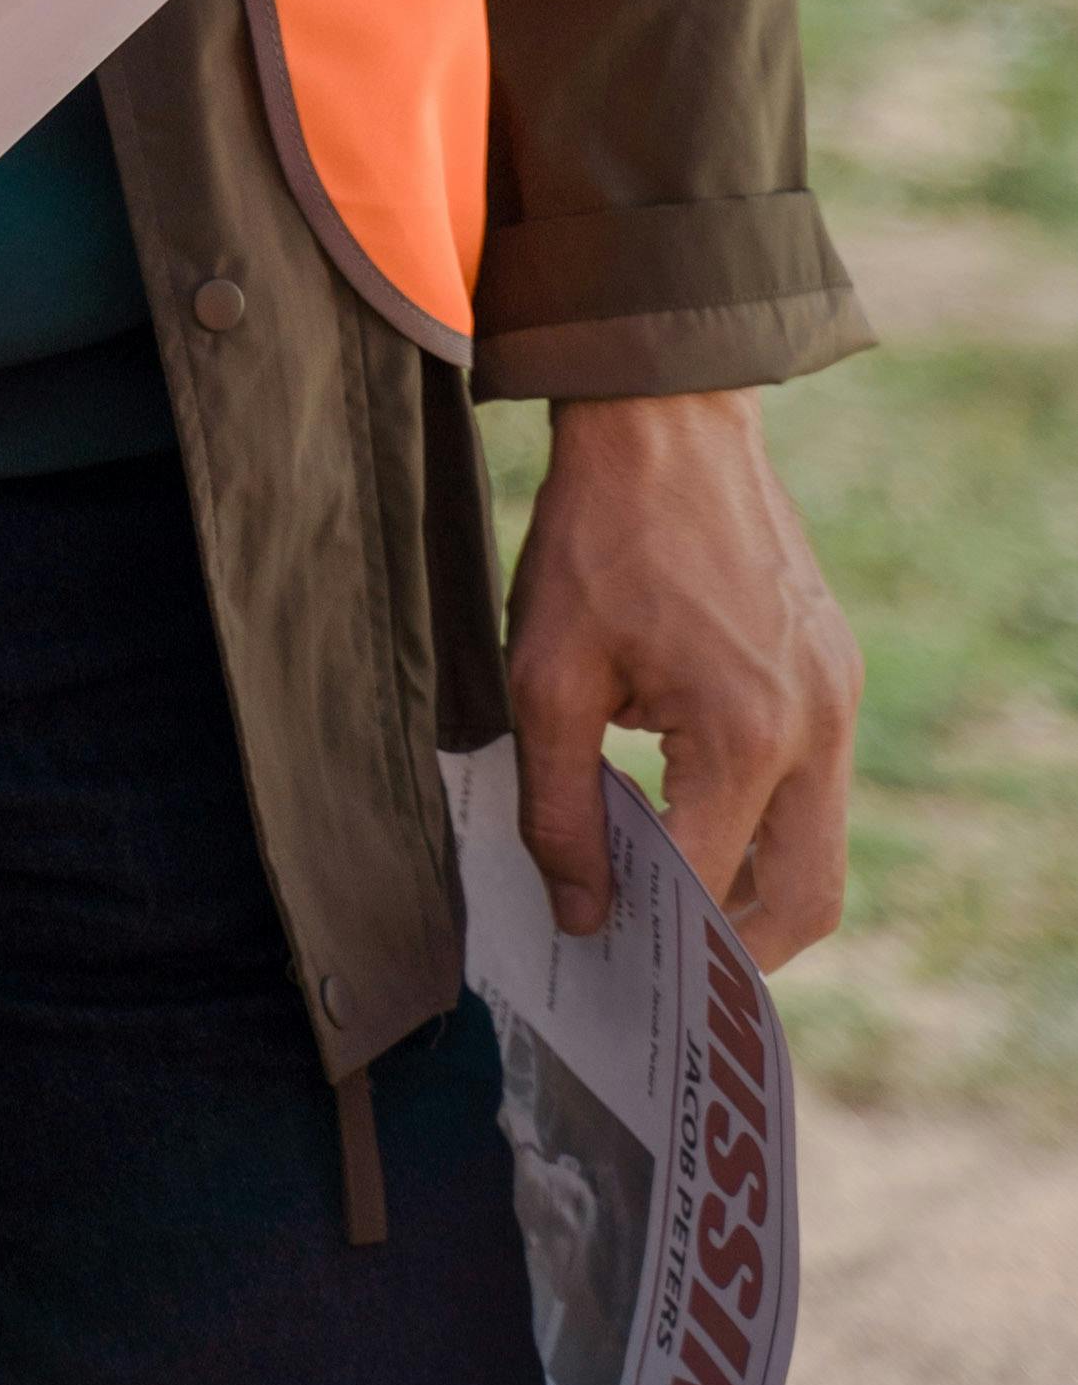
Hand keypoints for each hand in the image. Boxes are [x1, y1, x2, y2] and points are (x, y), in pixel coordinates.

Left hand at [505, 384, 859, 961]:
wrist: (666, 421)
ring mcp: (840, 697)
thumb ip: (560, 809)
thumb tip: (583, 915)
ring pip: (820, 846)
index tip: (602, 953)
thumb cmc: (596, 541)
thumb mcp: (545, 677)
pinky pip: (816, 783)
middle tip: (662, 962)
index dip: (655, 933)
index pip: (711, 884)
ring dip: (753, 882)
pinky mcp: (836, 671)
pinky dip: (763, 818)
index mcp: (747, 734)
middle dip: (738, 947)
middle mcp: (817, 726)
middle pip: (808, 897)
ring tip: (666, 889)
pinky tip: (685, 804)